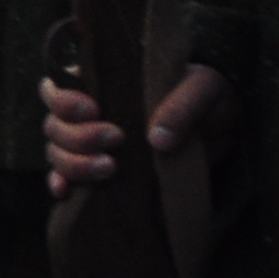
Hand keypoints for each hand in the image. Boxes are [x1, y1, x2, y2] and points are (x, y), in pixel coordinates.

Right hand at [43, 63, 230, 195]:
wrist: (223, 131)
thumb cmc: (207, 98)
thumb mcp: (204, 89)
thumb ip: (182, 105)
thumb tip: (158, 139)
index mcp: (102, 84)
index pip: (56, 87)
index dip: (64, 100)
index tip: (95, 110)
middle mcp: (87, 114)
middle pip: (54, 125)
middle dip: (78, 136)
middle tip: (116, 139)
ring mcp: (90, 145)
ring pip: (56, 153)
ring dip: (75, 163)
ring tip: (110, 169)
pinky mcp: (100, 172)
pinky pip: (65, 178)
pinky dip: (62, 185)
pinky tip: (68, 193)